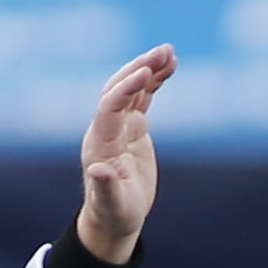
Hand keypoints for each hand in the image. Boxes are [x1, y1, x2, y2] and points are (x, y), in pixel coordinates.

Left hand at [75, 46, 175, 265]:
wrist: (115, 215)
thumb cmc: (115, 213)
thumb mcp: (113, 205)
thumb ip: (105, 189)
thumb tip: (97, 170)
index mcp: (101, 144)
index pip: (110, 107)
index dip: (126, 88)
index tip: (146, 72)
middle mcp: (107, 128)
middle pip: (118, 89)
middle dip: (138, 69)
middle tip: (163, 51)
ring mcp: (120, 125)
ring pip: (131, 88)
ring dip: (149, 68)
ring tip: (170, 52)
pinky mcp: (133, 126)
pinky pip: (143, 97)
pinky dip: (155, 80)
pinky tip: (170, 66)